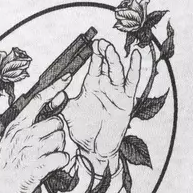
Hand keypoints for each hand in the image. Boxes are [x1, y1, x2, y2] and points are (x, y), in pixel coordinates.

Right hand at [0, 75, 73, 192]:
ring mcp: (30, 151)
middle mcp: (24, 135)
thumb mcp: (11, 138)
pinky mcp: (37, 167)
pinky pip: (62, 158)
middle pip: (57, 122)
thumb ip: (28, 125)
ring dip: (59, 149)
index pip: (38, 100)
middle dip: (58, 133)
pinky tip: (51, 166)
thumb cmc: (6, 163)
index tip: (67, 78)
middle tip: (49, 145)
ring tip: (47, 156)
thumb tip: (51, 113)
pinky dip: (61, 162)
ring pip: (61, 140)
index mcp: (17, 125)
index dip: (55, 88)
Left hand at [62, 38, 147, 165]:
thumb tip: (55, 92)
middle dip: (104, 52)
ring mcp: (117, 94)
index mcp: (92, 86)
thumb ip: (58, 101)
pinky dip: (136, 69)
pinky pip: (132, 84)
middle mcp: (105, 87)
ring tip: (110, 48)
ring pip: (118, 72)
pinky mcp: (126, 103)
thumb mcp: (65, 113)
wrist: (92, 149)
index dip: (95, 54)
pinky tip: (137, 55)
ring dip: (115, 59)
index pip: (94, 66)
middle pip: (107, 64)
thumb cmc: (81, 130)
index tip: (93, 44)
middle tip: (101, 43)